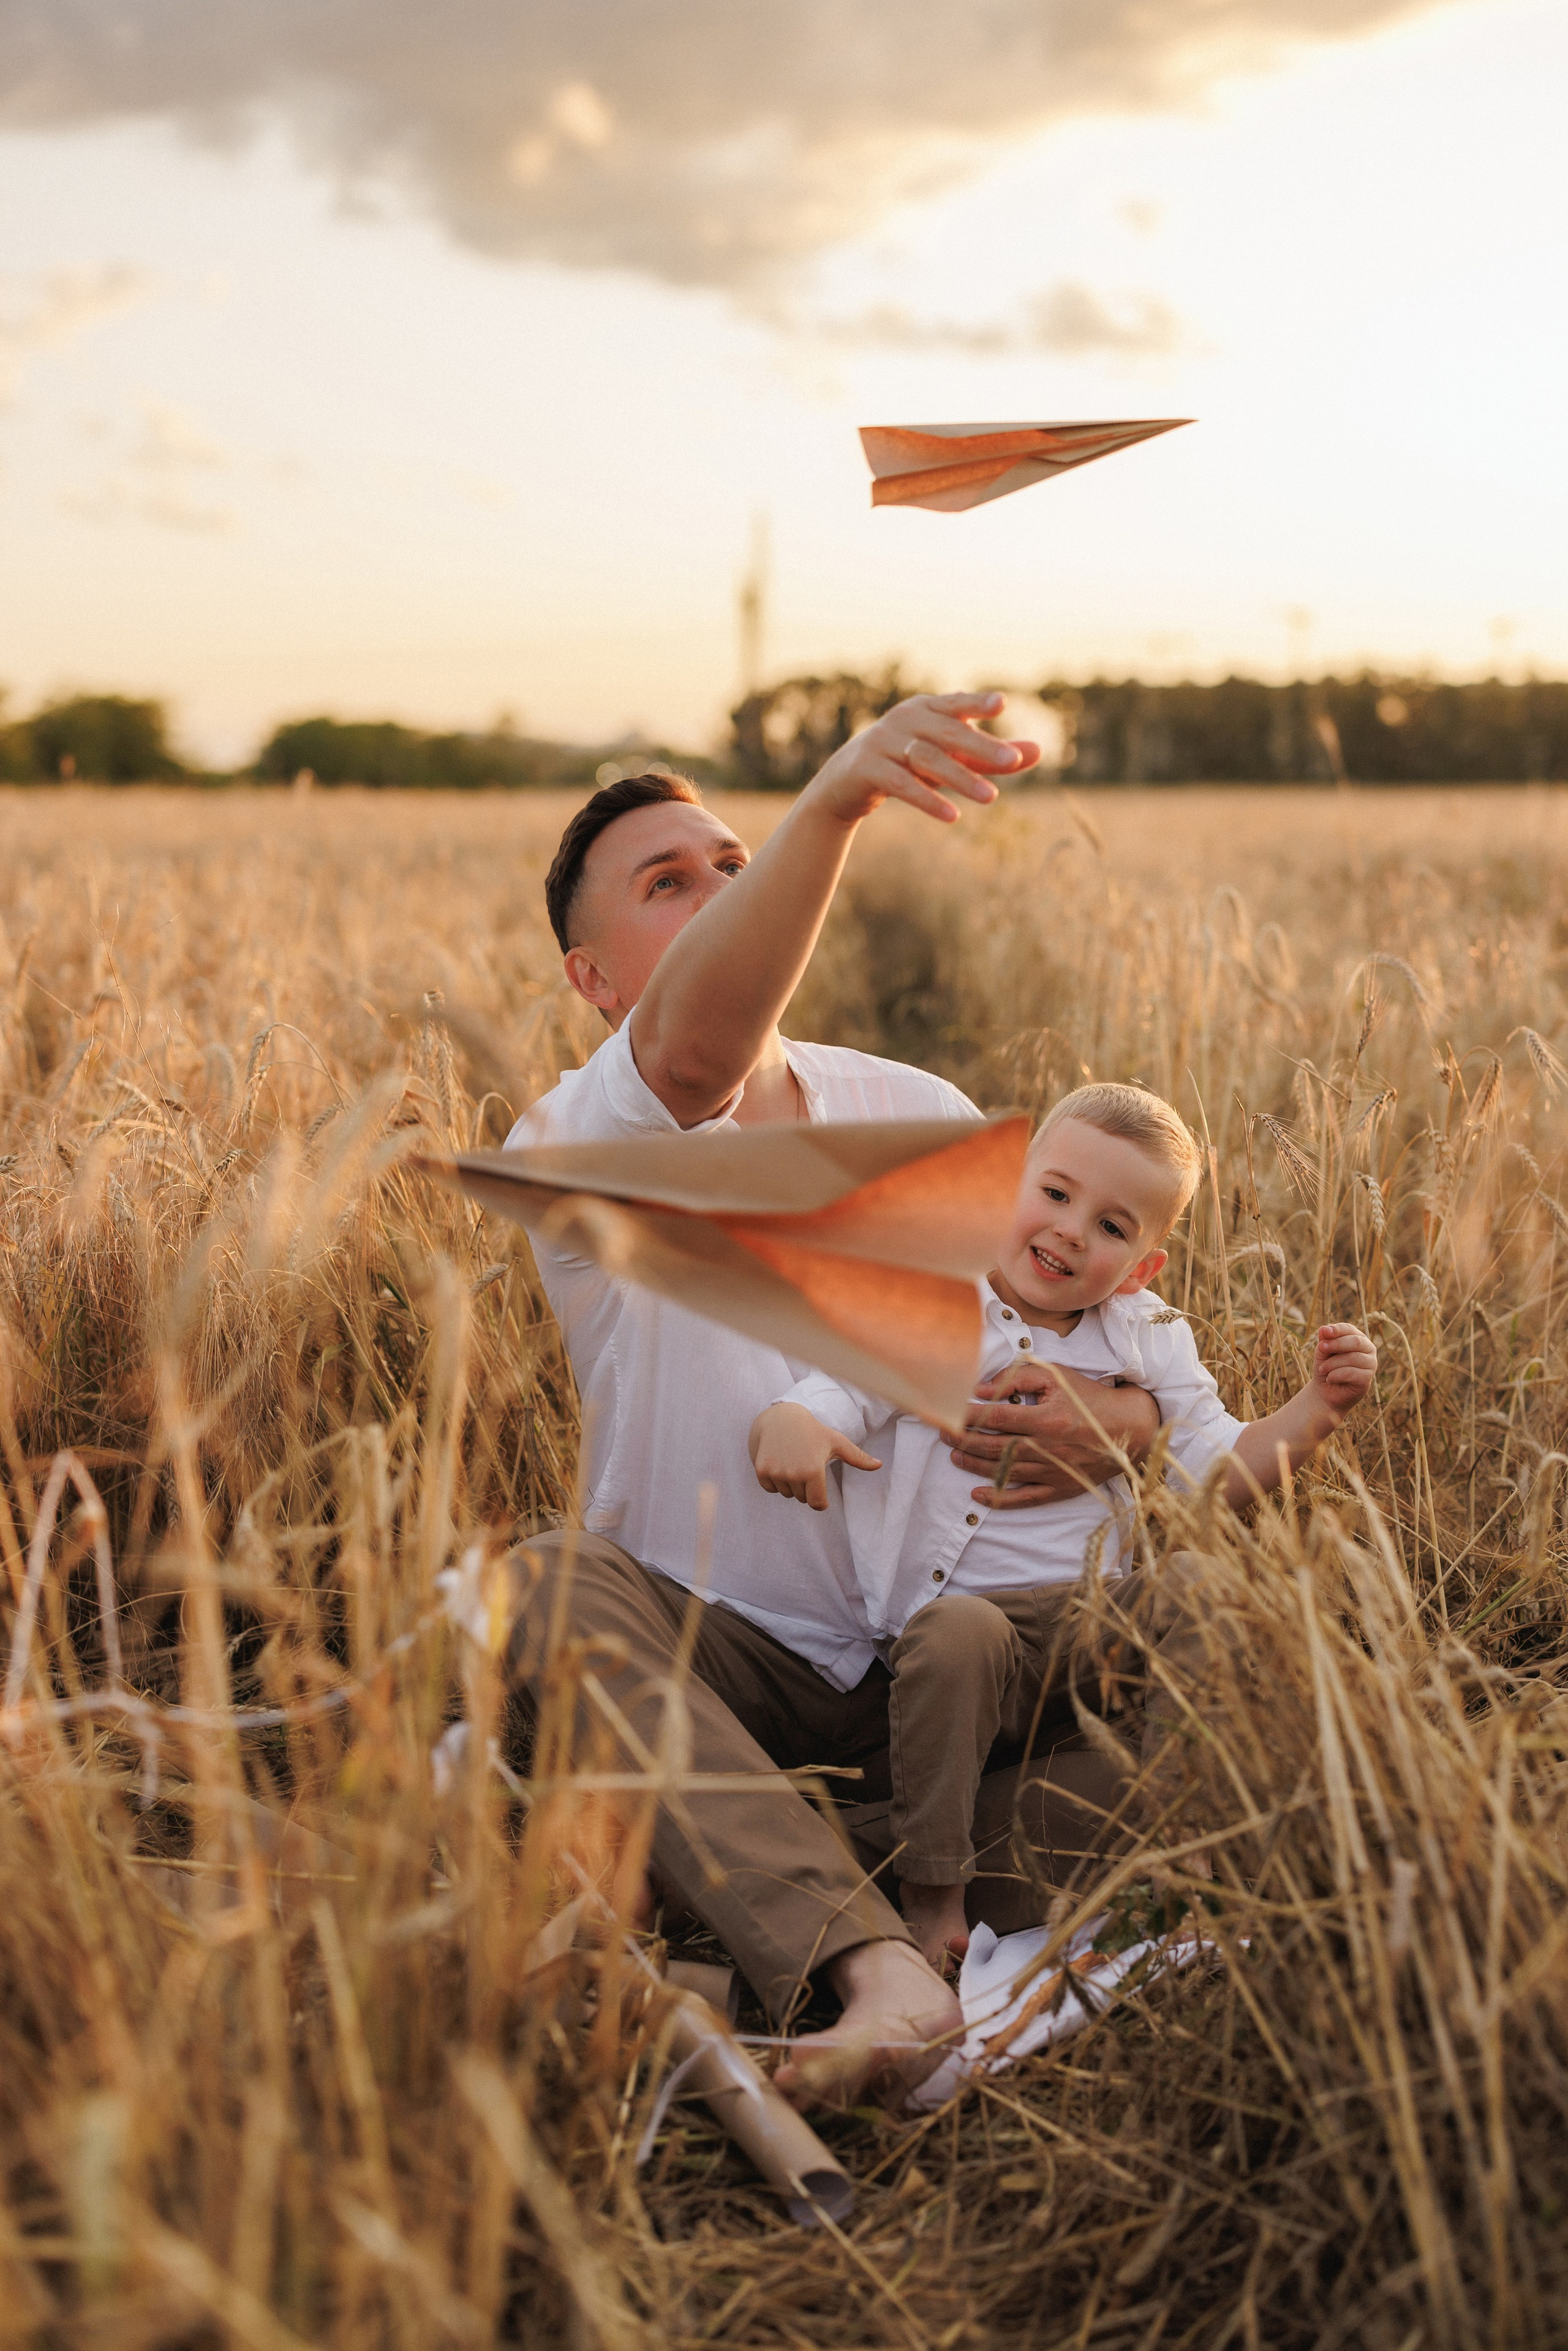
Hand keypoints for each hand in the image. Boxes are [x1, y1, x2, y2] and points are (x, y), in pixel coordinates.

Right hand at [749, 1403, 880, 1511]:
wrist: (781, 1418)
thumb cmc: (813, 1431)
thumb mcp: (836, 1441)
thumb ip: (857, 1457)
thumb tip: (879, 1465)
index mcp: (813, 1470)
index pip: (817, 1504)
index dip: (820, 1501)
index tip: (820, 1493)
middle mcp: (793, 1473)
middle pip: (802, 1498)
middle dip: (805, 1488)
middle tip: (805, 1466)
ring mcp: (776, 1472)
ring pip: (786, 1494)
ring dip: (790, 1484)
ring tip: (792, 1461)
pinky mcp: (762, 1470)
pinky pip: (770, 1488)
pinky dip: (774, 1481)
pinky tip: (779, 1462)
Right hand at [805, 692, 1036, 829]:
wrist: (844, 783)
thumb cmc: (906, 764)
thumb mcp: (948, 758)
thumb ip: (989, 756)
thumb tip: (1038, 752)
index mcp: (925, 709)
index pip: (955, 704)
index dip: (976, 703)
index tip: (1001, 704)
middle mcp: (903, 719)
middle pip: (947, 732)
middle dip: (981, 747)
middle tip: (1013, 761)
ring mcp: (882, 742)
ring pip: (927, 758)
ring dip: (961, 778)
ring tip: (992, 798)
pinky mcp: (867, 769)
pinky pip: (901, 784)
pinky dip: (927, 799)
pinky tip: (952, 815)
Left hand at [948, 1365, 1159, 1509]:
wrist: (1130, 1428)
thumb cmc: (1089, 1398)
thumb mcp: (1056, 1376)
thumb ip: (1017, 1378)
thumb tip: (982, 1390)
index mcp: (1047, 1418)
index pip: (996, 1418)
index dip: (968, 1416)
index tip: (948, 1411)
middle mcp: (1048, 1448)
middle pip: (994, 1447)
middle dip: (963, 1441)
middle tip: (943, 1433)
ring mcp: (1054, 1471)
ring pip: (1004, 1472)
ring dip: (974, 1465)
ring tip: (954, 1455)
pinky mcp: (1061, 1488)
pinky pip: (1025, 1498)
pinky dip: (999, 1498)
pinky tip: (978, 1494)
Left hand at [1309, 1323, 1376, 1421]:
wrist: (1326, 1392)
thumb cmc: (1326, 1368)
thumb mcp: (1322, 1353)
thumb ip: (1324, 1341)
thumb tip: (1324, 1329)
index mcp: (1357, 1338)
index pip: (1349, 1329)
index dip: (1337, 1329)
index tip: (1325, 1332)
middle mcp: (1368, 1349)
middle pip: (1355, 1341)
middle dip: (1336, 1344)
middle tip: (1321, 1348)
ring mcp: (1370, 1364)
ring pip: (1353, 1358)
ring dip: (1332, 1363)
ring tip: (1322, 1369)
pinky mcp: (1368, 1378)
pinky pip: (1352, 1373)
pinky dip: (1336, 1375)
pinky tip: (1329, 1378)